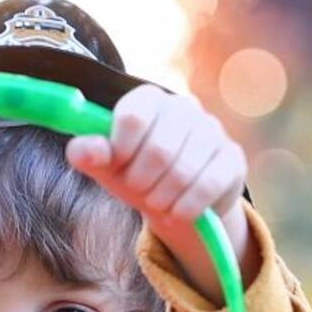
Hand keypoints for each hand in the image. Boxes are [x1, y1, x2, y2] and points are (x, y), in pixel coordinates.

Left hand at [66, 85, 258, 304]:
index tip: (118, 167)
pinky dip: (186, 207)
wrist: (176, 200)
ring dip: (162, 198)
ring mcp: (212, 130)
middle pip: (159, 149)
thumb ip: (90, 156)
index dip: (121, 150)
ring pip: (184, 171)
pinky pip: (208, 186)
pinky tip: (177, 211)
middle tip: (137, 190)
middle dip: (141, 182)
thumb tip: (79, 149)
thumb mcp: (108, 168)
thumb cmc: (136, 175)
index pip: (133, 116)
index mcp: (149, 100)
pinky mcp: (231, 158)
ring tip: (156, 202)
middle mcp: (184, 106)